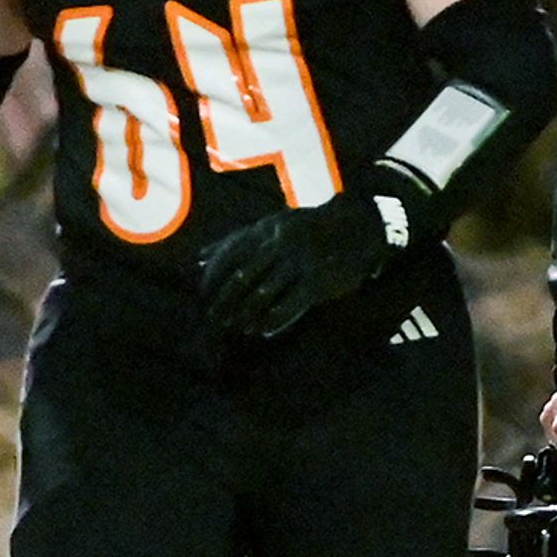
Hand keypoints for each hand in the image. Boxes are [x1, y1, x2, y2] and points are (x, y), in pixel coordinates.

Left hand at [199, 184, 406, 337]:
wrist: (357, 229)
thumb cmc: (307, 229)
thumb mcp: (272, 226)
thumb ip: (237, 240)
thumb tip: (198, 257)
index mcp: (267, 227)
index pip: (231, 253)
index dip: (214, 275)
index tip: (203, 294)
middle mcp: (281, 243)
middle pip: (243, 276)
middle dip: (225, 300)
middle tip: (215, 317)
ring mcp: (300, 261)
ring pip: (263, 294)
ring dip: (246, 314)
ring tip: (237, 327)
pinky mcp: (317, 281)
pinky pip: (289, 306)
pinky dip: (274, 321)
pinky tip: (264, 330)